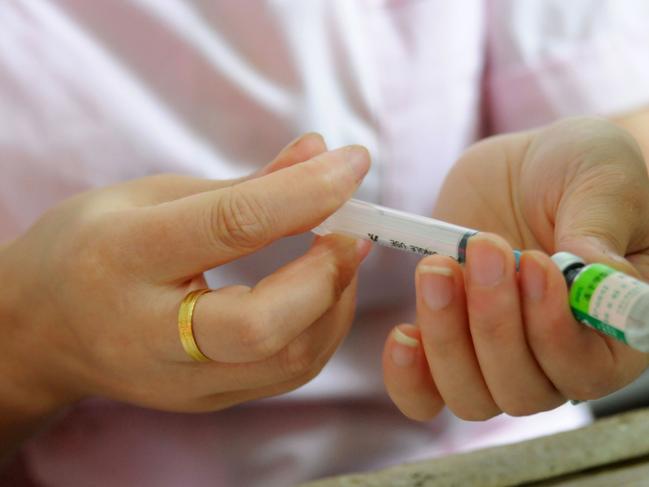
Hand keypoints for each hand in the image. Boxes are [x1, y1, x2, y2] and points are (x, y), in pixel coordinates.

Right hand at [0, 133, 370, 435]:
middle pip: (265, 325)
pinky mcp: (206, 400)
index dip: (306, 192)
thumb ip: (245, 184)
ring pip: (289, 360)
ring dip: (335, 302)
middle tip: (350, 230)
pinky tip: (318, 291)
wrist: (40, 330)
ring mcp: (180, 380)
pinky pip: (286, 372)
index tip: (352, 163)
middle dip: (327, 273)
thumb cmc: (91, 248)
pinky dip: (320, 327)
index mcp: (125, 256)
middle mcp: (151, 333)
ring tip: (338, 255)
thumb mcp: (153, 196)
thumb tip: (319, 152)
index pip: (233, 226)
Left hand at [382, 117, 648, 420]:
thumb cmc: (584, 173)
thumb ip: (599, 229)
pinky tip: (403, 334)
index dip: (553, 330)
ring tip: (438, 267)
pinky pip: (425, 391)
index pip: (585, 370)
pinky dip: (409, 375)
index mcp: (608, 333)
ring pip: (469, 392)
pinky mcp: (451, 338)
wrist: (529, 168)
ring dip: (447, 335)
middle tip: (484, 249)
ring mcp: (498, 353)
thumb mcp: (605, 183)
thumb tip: (590, 272)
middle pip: (520, 389)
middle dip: (493, 322)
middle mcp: (554, 358)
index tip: (534, 264)